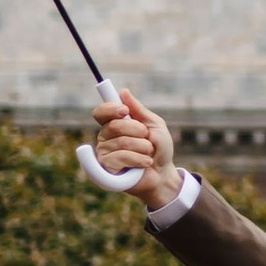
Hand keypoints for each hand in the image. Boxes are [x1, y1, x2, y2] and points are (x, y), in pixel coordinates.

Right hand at [95, 86, 181, 214]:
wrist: (164, 174)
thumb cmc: (159, 148)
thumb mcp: (155, 125)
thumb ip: (139, 110)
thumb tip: (123, 92)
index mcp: (115, 124)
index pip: (101, 112)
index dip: (110, 109)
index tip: (125, 111)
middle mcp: (105, 138)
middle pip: (114, 125)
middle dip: (138, 131)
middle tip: (147, 139)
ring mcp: (104, 153)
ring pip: (121, 142)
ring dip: (143, 147)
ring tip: (148, 154)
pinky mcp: (107, 169)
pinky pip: (119, 158)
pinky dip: (138, 159)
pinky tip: (144, 163)